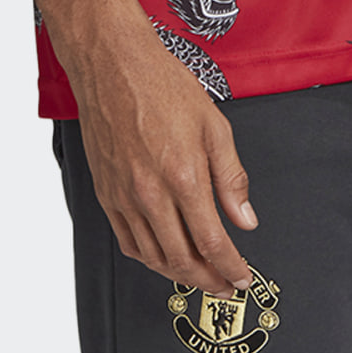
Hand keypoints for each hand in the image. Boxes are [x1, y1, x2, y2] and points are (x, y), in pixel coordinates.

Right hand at [68, 28, 259, 296]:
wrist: (113, 65)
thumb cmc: (162, 85)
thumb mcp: (214, 126)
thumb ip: (232, 178)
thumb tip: (245, 219)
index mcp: (184, 177)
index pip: (213, 243)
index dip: (231, 269)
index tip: (242, 278)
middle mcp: (151, 194)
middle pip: (182, 260)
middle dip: (209, 281)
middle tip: (225, 287)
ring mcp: (125, 197)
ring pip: (153, 257)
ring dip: (179, 275)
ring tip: (199, 276)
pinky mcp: (106, 194)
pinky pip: (127, 242)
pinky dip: (147, 258)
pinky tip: (162, 256)